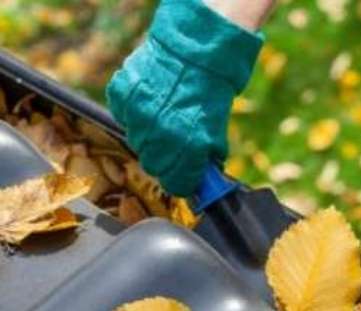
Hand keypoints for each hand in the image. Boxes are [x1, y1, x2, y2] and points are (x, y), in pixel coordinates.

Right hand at [106, 0, 266, 196]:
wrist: (195, 53)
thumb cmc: (210, 94)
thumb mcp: (216, 132)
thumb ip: (207, 159)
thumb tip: (204, 181)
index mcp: (187, 147)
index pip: (176, 184)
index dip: (181, 182)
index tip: (184, 178)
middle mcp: (160, 135)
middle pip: (154, 166)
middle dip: (166, 161)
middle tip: (175, 146)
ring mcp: (137, 115)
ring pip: (137, 142)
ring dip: (149, 137)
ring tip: (164, 118)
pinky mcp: (121, 96)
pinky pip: (123, 117)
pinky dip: (134, 114)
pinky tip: (149, 103)